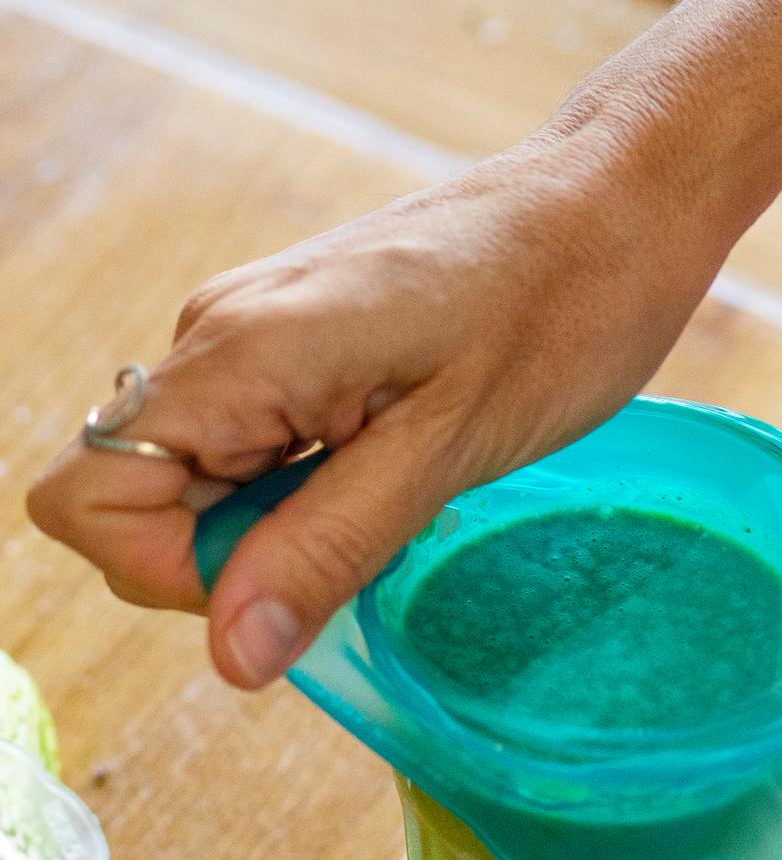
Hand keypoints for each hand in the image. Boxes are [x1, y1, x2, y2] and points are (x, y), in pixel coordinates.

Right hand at [28, 125, 725, 687]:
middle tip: (371, 524)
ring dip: (282, 523)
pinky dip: (307, 487)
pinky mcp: (292, 344)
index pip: (88, 499)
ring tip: (398, 483)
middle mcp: (217, 338)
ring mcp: (251, 336)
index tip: (296, 571)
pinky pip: (252, 450)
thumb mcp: (450, 448)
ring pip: (199, 482)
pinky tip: (395, 462)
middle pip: (136, 499)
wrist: (616, 202)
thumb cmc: (561, 307)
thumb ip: (328, 547)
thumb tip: (232, 657)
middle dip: (238, 553)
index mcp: (238, 353)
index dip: (172, 572)